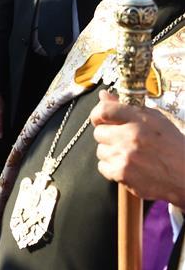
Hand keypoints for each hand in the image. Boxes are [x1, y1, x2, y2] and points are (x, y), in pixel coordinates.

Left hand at [91, 90, 184, 206]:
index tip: (102, 119)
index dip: (98, 114)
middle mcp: (130, 136)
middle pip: (98, 132)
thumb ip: (127, 106)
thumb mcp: (156, 120)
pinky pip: (103, 166)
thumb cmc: (172, 146)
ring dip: (111, 152)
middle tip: (125, 141)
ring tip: (131, 155)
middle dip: (109, 136)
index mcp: (139, 119)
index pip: (103, 110)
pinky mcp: (122, 174)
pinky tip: (129, 166)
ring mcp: (125, 156)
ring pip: (100, 150)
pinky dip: (113, 167)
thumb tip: (104, 96)